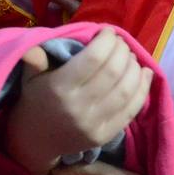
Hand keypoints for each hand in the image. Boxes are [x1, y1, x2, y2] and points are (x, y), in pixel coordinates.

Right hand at [4, 29, 151, 174]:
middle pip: (114, 71)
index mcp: (60, 88)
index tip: (108, 32)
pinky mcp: (106, 135)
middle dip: (122, 50)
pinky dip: (143, 88)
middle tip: (120, 43)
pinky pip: (132, 109)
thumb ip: (34, 60)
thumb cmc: (36, 100)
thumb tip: (33, 51)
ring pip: (126, 89)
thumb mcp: (29, 77)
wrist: (36, 141)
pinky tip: (144, 72)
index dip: (107, 41)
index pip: (94, 58)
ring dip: (134, 67)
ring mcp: (94, 124)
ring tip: (130, 56)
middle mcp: (79, 107)